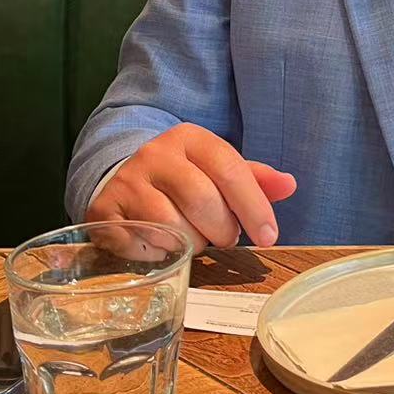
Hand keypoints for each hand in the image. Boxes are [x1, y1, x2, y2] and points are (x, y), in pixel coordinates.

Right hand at [86, 123, 296, 252]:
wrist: (121, 178)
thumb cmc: (182, 179)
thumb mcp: (216, 170)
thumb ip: (253, 179)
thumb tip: (289, 184)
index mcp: (190, 138)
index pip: (230, 170)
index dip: (254, 207)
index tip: (269, 237)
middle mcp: (155, 154)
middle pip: (202, 200)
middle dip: (222, 230)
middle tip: (225, 238)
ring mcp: (127, 182)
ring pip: (172, 228)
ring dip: (191, 244)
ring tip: (191, 238)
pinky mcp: (104, 211)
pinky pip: (143, 245)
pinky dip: (159, 255)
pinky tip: (161, 245)